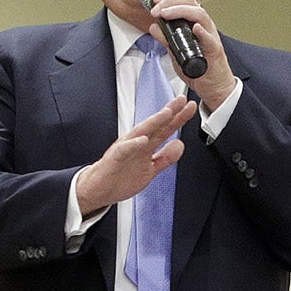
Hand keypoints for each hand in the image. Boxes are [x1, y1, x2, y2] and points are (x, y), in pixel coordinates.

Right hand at [74, 97, 198, 216]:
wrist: (100, 190)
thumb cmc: (121, 177)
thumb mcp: (150, 169)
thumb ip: (165, 157)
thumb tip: (179, 145)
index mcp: (145, 145)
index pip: (164, 129)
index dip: (178, 118)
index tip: (190, 107)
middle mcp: (136, 143)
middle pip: (156, 126)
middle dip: (169, 112)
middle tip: (181, 100)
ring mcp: (126, 149)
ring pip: (141, 132)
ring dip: (153, 122)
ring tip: (166, 113)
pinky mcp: (115, 159)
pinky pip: (124, 150)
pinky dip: (133, 144)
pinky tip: (142, 140)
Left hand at [144, 0, 235, 108]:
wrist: (213, 87)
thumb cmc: (199, 69)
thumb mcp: (176, 52)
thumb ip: (166, 39)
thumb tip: (154, 27)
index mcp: (195, 23)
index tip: (155, 0)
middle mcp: (204, 26)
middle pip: (191, 2)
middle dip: (171, 0)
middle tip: (157, 9)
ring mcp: (210, 36)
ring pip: (200, 14)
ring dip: (180, 10)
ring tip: (166, 14)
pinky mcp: (215, 50)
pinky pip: (210, 39)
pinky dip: (202, 32)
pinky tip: (195, 28)